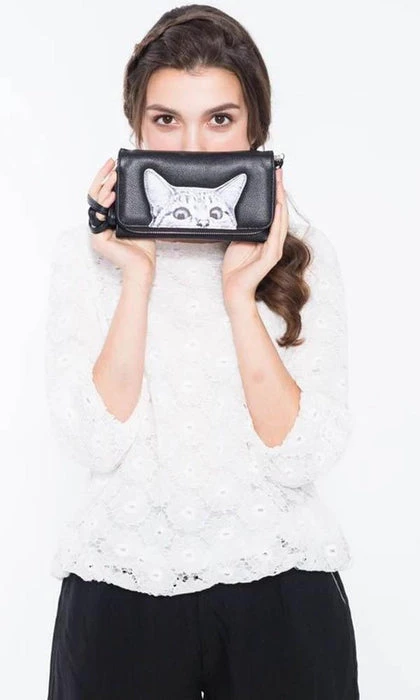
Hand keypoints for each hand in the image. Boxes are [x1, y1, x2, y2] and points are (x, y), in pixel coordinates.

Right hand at [88, 157, 155, 284]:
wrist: (143, 267)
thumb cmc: (144, 249)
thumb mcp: (140, 221)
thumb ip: (135, 206)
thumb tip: (143, 183)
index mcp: (109, 219)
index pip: (104, 194)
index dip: (107, 178)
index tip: (115, 164)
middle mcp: (101, 223)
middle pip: (96, 195)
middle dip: (103, 177)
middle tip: (111, 163)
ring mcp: (97, 231)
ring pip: (95, 202)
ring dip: (104, 187)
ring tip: (113, 177)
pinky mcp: (98, 238)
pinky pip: (98, 216)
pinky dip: (105, 203)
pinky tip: (113, 194)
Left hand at [222, 167, 288, 310]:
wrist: (233, 289)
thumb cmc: (234, 268)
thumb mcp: (238, 240)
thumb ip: (244, 227)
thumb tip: (242, 209)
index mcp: (266, 237)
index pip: (274, 212)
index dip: (275, 194)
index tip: (274, 176)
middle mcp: (274, 241)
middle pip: (280, 212)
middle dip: (280, 191)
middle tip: (279, 172)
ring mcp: (274, 249)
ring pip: (281, 220)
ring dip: (280, 201)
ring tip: (280, 184)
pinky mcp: (270, 257)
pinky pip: (275, 235)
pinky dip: (277, 220)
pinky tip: (277, 207)